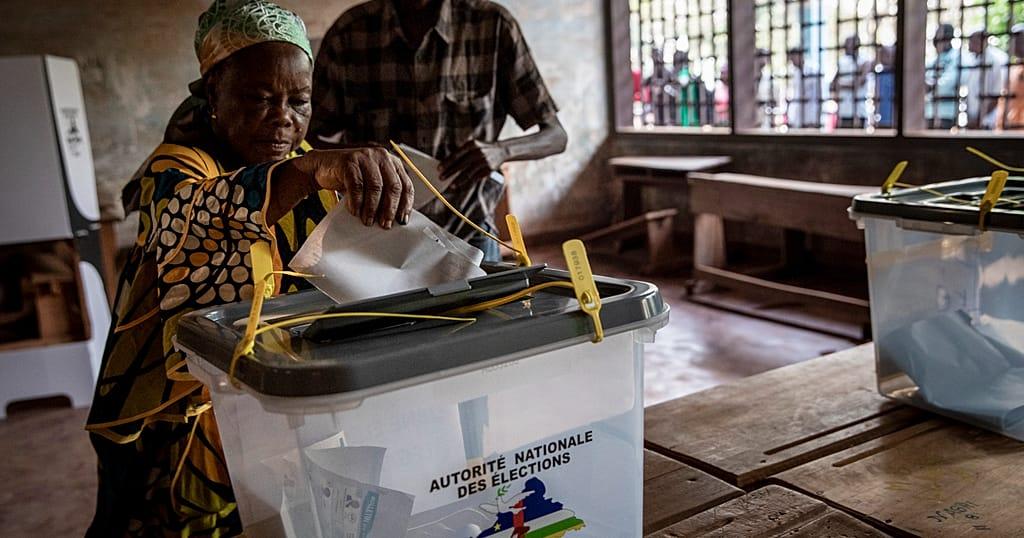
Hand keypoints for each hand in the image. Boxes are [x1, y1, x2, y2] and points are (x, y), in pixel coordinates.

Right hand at [293, 147, 413, 227]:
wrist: (323, 166)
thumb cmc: (350, 178)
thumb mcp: (371, 185)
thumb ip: (384, 195)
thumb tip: (394, 219)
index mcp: (392, 163)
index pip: (405, 185)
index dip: (405, 205)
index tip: (401, 220)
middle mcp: (382, 157)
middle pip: (393, 186)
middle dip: (389, 209)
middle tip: (385, 224)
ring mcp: (366, 157)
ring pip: (375, 186)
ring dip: (372, 208)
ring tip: (368, 221)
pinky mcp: (349, 161)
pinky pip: (356, 185)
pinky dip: (356, 201)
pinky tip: (355, 211)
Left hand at [439, 139, 506, 186]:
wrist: (501, 150)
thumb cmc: (482, 148)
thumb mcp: (473, 145)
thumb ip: (462, 152)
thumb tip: (447, 164)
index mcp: (471, 144)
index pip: (456, 155)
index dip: (447, 162)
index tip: (439, 168)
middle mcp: (478, 152)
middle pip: (461, 164)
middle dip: (450, 172)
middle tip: (441, 178)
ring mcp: (483, 161)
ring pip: (468, 173)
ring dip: (458, 180)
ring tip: (450, 185)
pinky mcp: (488, 170)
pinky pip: (475, 178)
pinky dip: (467, 183)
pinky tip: (460, 186)